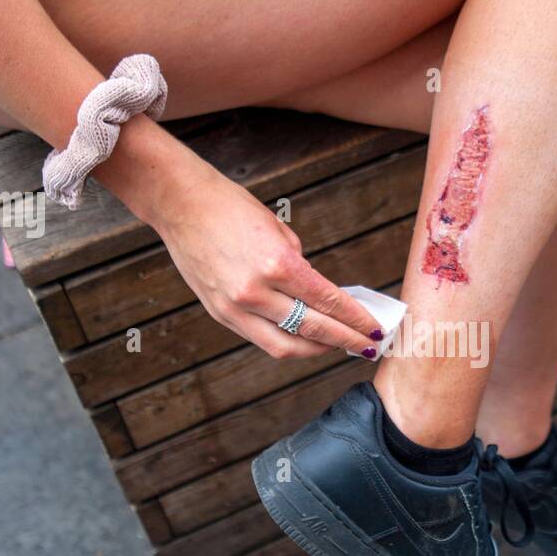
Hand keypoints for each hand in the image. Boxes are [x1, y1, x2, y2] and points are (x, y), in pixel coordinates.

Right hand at [152, 160, 382, 360]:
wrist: (181, 205)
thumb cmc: (232, 208)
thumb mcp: (279, 231)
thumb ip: (300, 268)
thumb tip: (319, 297)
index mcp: (278, 264)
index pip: (329, 302)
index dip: (356, 320)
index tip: (375, 330)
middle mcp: (257, 292)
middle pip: (313, 330)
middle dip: (346, 341)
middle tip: (367, 347)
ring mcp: (235, 307)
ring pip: (286, 346)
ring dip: (317, 350)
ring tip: (337, 347)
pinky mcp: (221, 314)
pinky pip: (261, 339)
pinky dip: (287, 342)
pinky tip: (304, 339)